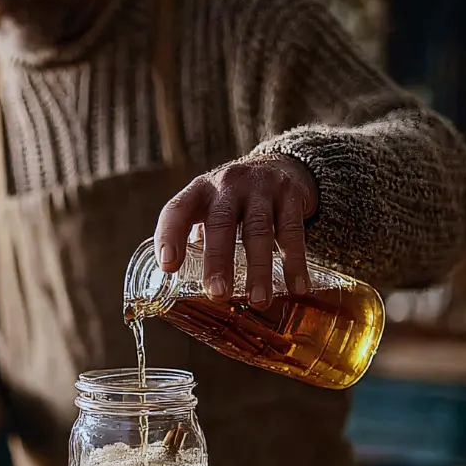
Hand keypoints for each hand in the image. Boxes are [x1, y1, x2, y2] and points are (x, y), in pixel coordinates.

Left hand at [154, 155, 317, 309]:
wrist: (278, 164)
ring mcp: (259, 187)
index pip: (176, 210)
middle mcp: (227, 185)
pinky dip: (295, 262)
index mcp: (198, 191)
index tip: (168, 267)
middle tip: (218, 294)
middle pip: (221, 223)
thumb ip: (198, 239)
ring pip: (258, 230)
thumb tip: (183, 290)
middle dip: (218, 261)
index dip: (169, 236)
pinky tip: (297, 287)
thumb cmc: (233, 200)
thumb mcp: (210, 208)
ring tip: (258, 300)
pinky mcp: (290, 194)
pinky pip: (292, 231)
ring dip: (258, 269)